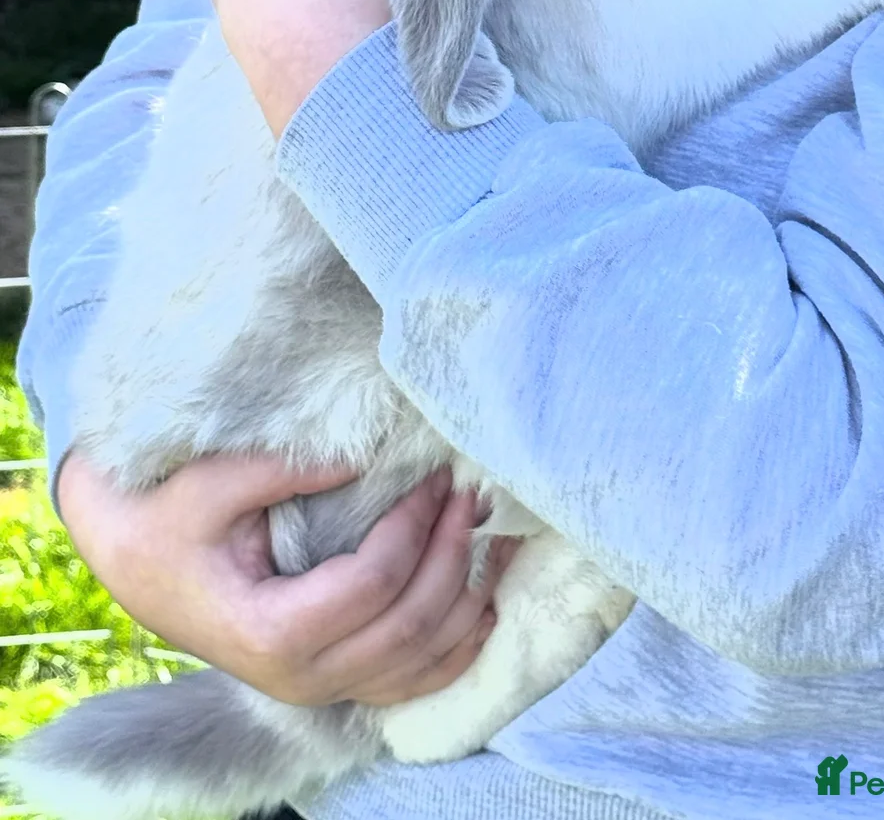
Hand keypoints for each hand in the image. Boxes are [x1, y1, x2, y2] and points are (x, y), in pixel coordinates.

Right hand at [57, 449, 519, 706]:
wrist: (135, 560)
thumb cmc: (167, 519)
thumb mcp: (212, 484)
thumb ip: (286, 469)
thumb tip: (365, 453)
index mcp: (270, 632)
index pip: (373, 583)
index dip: (414, 527)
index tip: (435, 476)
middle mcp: (301, 676)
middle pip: (410, 625)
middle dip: (451, 554)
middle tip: (469, 492)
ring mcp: (321, 686)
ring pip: (423, 662)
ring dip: (470, 598)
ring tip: (493, 535)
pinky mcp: (335, 679)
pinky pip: (413, 679)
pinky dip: (460, 644)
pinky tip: (485, 597)